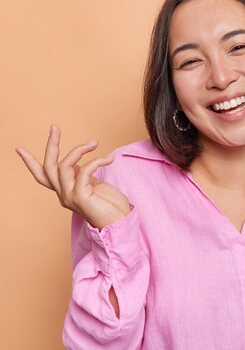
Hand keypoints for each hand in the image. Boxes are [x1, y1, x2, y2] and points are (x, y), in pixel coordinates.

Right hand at [16, 125, 130, 229]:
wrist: (121, 222)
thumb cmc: (111, 204)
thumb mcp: (92, 184)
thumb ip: (80, 175)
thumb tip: (76, 161)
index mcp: (65, 191)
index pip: (42, 176)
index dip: (30, 163)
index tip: (19, 149)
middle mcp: (63, 195)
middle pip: (48, 166)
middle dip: (51, 144)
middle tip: (55, 128)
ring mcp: (70, 197)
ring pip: (63, 165)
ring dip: (79, 150)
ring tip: (94, 143)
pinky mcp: (80, 197)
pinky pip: (83, 170)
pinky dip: (96, 161)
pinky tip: (108, 159)